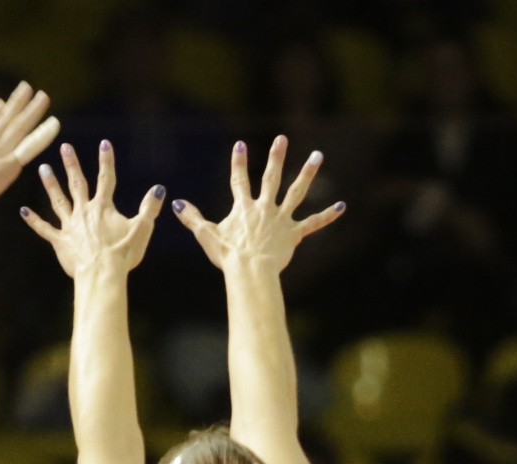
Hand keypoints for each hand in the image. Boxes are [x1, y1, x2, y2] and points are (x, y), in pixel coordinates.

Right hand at [0, 82, 59, 213]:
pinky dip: (43, 135)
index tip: (1, 102)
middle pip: (6, 120)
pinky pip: (31, 146)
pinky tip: (55, 124)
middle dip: (18, 104)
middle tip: (28, 89)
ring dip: (33, 111)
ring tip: (44, 97)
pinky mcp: (10, 163)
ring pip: (20, 127)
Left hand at [21, 140, 163, 276]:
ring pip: (58, 200)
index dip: (106, 161)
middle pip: (77, 183)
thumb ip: (149, 208)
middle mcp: (84, 212)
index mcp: (103, 208)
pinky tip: (23, 211)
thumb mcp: (142, 229)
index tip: (104, 144)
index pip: (106, 179)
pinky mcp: (60, 241)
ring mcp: (70, 226)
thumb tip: (159, 189)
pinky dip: (33, 221)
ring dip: (51, 184)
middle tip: (64, 147)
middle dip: (72, 164)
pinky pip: (44, 229)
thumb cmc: (123, 254)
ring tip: (43, 168)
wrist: (102, 274)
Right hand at [173, 136, 344, 271]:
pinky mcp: (293, 234)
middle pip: (271, 178)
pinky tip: (341, 206)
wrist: (249, 271)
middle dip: (276, 157)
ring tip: (317, 155)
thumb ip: (192, 218)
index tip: (240, 145)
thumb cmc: (227, 256)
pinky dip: (327, 215)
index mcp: (243, 209)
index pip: (239, 181)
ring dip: (307, 173)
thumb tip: (174, 203)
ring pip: (296, 192)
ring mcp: (280, 220)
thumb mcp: (206, 235)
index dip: (238, 163)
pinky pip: (313, 223)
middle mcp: (264, 208)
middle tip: (282, 139)